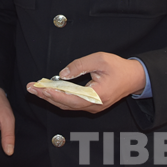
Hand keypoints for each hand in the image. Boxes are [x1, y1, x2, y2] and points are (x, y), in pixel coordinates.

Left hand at [25, 52, 145, 112]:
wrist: (134, 78)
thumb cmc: (119, 68)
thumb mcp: (99, 59)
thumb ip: (79, 66)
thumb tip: (62, 73)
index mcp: (98, 95)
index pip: (71, 98)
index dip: (54, 94)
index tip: (40, 89)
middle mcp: (95, 105)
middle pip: (66, 104)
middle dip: (47, 96)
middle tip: (31, 89)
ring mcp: (94, 107)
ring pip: (68, 106)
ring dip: (51, 99)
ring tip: (36, 90)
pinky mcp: (92, 105)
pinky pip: (73, 104)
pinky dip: (60, 99)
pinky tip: (50, 92)